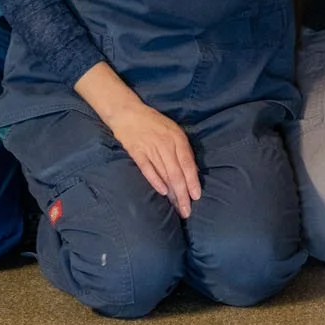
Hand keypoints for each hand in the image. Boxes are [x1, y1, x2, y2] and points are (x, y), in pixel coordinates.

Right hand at [103, 96, 201, 218]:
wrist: (128, 113)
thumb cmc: (155, 123)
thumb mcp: (174, 131)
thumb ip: (182, 150)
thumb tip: (192, 171)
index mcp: (177, 138)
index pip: (187, 164)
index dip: (192, 181)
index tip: (196, 196)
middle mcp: (165, 144)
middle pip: (177, 173)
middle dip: (183, 194)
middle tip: (187, 211)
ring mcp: (150, 148)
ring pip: (164, 174)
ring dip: (172, 193)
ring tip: (177, 208)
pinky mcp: (136, 152)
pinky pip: (147, 169)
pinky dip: (155, 181)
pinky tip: (162, 193)